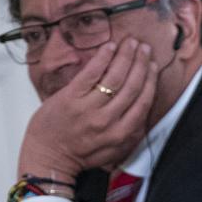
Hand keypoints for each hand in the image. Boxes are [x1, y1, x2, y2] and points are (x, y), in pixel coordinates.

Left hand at [19, 38, 157, 184]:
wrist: (49, 159)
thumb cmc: (79, 155)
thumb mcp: (113, 151)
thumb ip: (130, 134)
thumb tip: (143, 110)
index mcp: (123, 134)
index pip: (144, 101)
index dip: (150, 80)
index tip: (153, 65)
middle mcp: (109, 121)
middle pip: (132, 86)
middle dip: (141, 63)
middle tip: (145, 48)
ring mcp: (89, 108)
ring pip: (116, 77)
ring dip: (126, 56)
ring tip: (131, 43)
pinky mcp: (71, 98)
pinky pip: (92, 73)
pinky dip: (103, 58)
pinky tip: (110, 47)